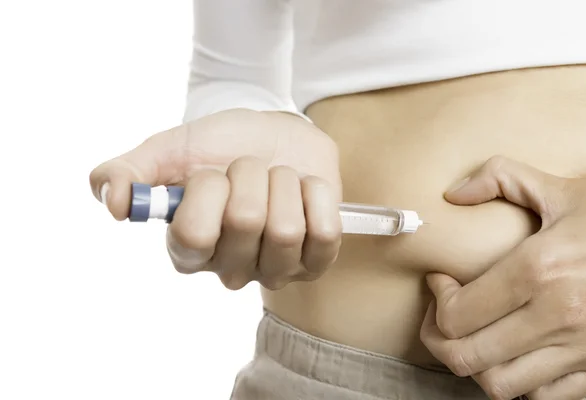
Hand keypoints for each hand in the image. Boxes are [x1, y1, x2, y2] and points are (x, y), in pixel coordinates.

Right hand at [89, 109, 342, 289]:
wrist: (274, 135)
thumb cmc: (222, 147)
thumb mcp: (170, 150)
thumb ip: (127, 173)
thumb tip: (114, 203)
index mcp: (188, 249)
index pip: (192, 235)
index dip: (207, 191)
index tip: (211, 172)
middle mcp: (229, 268)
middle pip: (246, 222)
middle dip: (249, 175)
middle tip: (248, 169)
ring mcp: (274, 270)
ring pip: (286, 229)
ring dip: (283, 184)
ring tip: (276, 180)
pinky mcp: (315, 261)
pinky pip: (324, 232)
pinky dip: (317, 196)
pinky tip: (304, 190)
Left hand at [420, 156, 585, 399]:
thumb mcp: (561, 188)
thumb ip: (499, 178)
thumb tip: (453, 193)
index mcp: (540, 269)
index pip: (457, 314)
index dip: (436, 301)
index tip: (442, 281)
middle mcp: (559, 316)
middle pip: (468, 357)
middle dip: (440, 339)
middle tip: (441, 317)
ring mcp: (584, 348)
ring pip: (502, 385)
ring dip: (476, 365)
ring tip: (475, 337)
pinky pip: (546, 398)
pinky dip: (520, 384)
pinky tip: (515, 355)